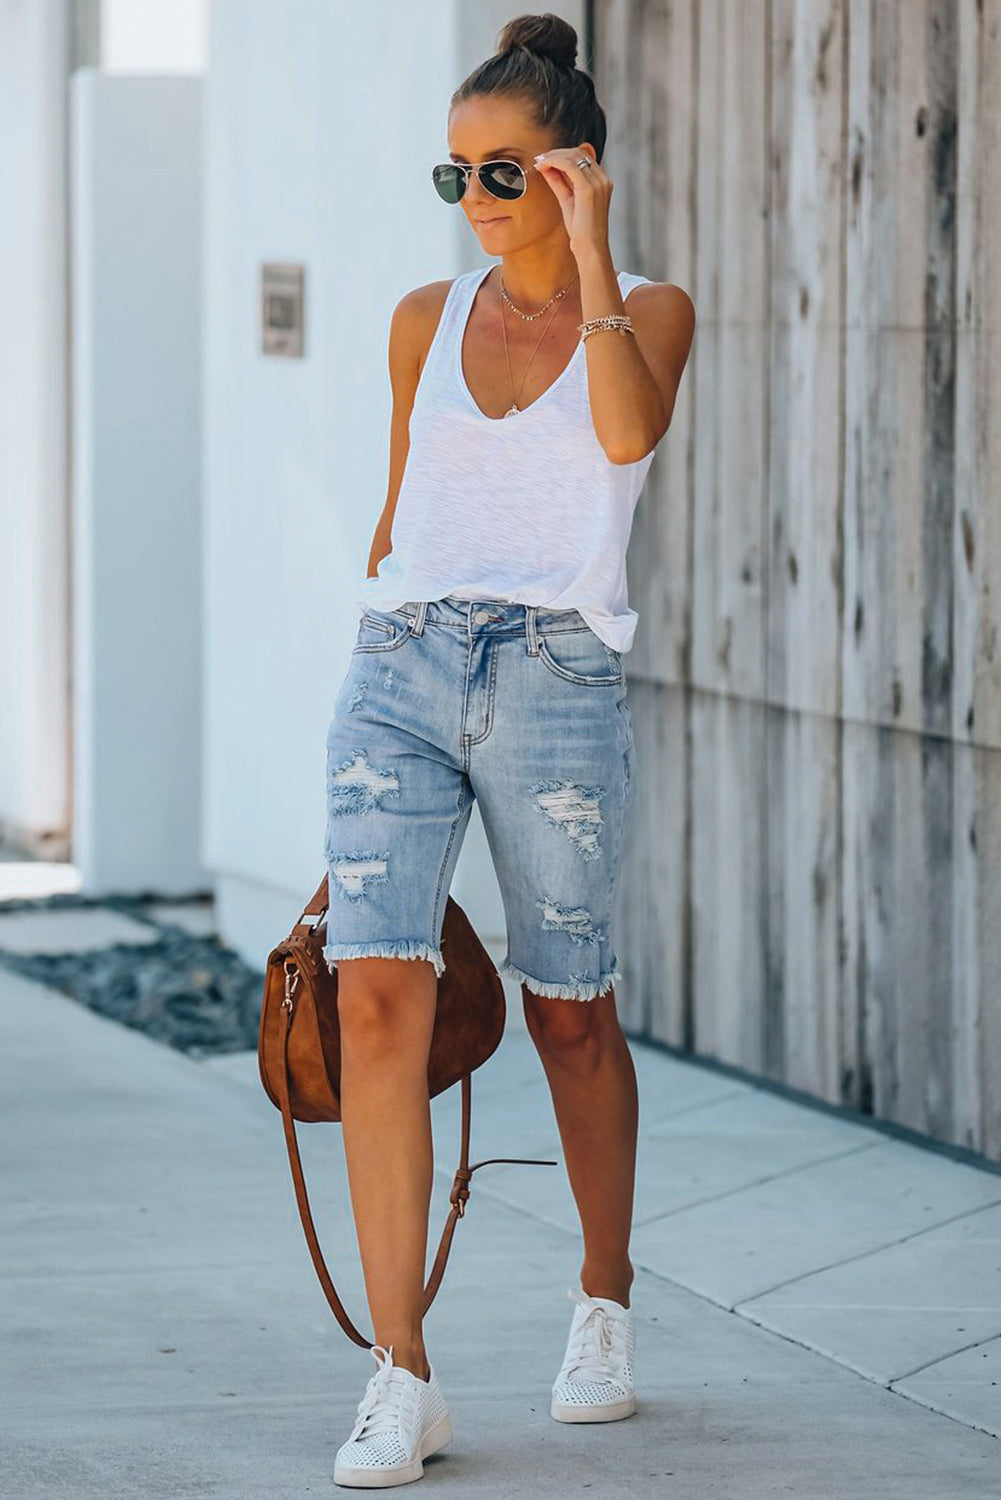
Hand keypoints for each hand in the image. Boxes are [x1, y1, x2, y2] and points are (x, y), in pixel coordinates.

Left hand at [533, 144, 611, 259]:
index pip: (582, 156)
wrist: (590, 249)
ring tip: (539, 163)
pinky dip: (553, 162)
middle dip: (556, 153)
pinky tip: (543, 167)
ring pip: (573, 156)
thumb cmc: (581, 231)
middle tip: (539, 159)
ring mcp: (598, 182)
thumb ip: (560, 183)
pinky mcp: (589, 188)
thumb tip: (547, 168)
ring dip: (553, 156)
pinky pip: (569, 165)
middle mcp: (603, 179)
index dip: (562, 155)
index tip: (545, 160)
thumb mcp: (568, 201)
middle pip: (578, 152)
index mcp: (601, 182)